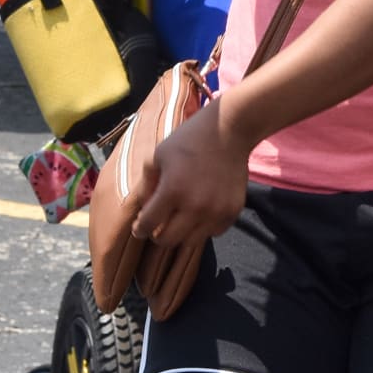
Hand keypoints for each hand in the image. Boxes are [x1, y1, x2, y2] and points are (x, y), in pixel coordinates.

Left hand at [123, 99, 251, 251]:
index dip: (140, 229)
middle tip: (157, 227)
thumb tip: (143, 209)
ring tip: (178, 220)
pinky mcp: (232, 212)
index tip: (140, 228)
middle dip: (157, 235)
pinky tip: (199, 214)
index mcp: (172, 190)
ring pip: (191, 242)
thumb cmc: (189, 139)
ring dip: (181, 234)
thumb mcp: (158, 156)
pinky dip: (203, 228)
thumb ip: (146, 185)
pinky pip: (213, 233)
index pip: (148, 225)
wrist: (229, 130)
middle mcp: (195, 206)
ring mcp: (216, 211)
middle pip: (168, 240)